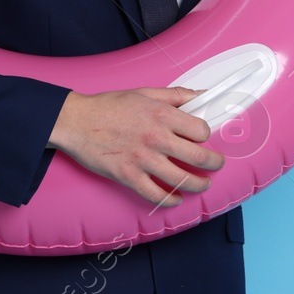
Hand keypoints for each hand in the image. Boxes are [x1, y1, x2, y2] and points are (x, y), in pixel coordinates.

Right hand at [47, 86, 223, 206]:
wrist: (76, 121)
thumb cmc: (109, 106)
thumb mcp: (145, 93)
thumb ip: (176, 95)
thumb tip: (203, 94)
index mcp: (162, 115)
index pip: (201, 130)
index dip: (205, 135)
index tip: (203, 138)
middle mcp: (156, 138)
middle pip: (198, 157)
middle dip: (214, 164)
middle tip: (217, 165)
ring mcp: (143, 160)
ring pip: (182, 179)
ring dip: (198, 185)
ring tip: (203, 184)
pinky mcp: (128, 176)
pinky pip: (156, 195)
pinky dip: (170, 200)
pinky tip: (176, 198)